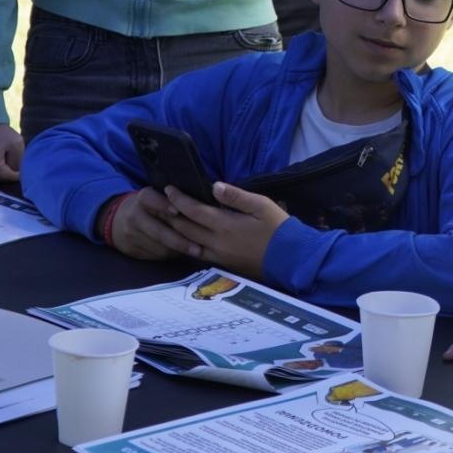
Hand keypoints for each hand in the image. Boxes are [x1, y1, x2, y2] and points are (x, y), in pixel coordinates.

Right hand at [107, 188, 193, 259]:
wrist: (118, 221)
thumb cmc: (151, 207)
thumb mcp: (157, 197)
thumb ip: (173, 200)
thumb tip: (199, 207)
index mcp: (143, 198)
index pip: (151, 199)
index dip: (163, 205)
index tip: (177, 211)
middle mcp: (134, 215)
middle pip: (158, 230)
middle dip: (179, 241)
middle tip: (198, 248)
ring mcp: (131, 234)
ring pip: (158, 246)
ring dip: (177, 251)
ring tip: (195, 252)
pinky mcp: (131, 249)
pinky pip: (155, 255)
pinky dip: (169, 255)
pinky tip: (180, 253)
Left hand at [157, 182, 288, 278]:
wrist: (290, 259)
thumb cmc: (278, 228)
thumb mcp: (261, 205)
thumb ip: (236, 196)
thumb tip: (214, 186)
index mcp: (225, 225)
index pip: (193, 210)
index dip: (178, 199)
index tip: (168, 188)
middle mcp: (216, 243)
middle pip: (185, 228)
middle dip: (171, 214)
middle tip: (161, 202)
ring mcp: (218, 256)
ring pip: (188, 244)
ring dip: (175, 231)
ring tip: (168, 219)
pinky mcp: (223, 265)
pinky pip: (198, 255)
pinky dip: (187, 245)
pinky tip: (185, 238)